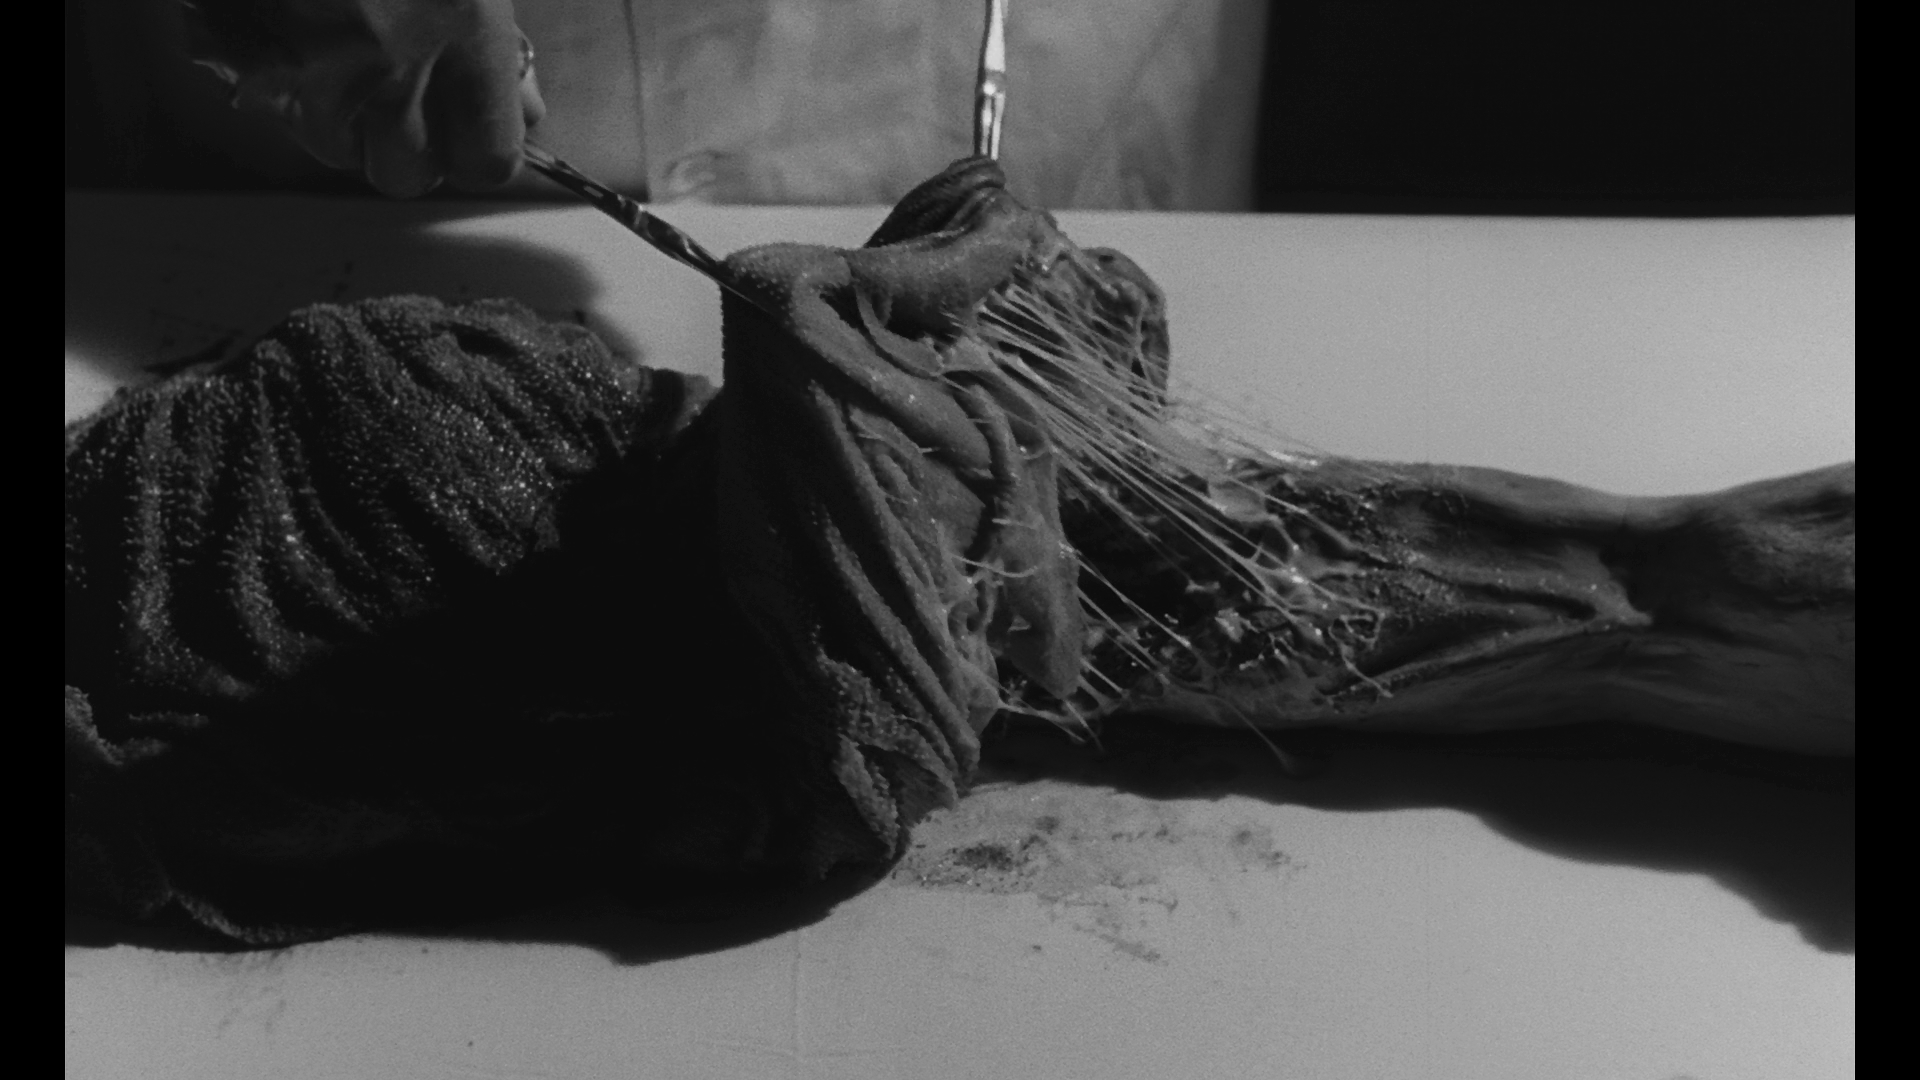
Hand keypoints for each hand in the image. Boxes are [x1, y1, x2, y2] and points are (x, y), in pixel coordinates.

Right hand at [187, 0, 546, 196]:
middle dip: (408, 150)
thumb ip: (505, 51)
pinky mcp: (256, 56)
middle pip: (407, 175)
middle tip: (406, 101)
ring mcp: (320, 69)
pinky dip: (290, 91)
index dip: (477, 152)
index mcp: (467, 45)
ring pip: (336, 148)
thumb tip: (525, 109)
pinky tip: (305, 42)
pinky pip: (279, 108)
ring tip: (348, 61)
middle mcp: (397, 72)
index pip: (488, 163)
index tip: (472, 132)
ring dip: (345, 122)